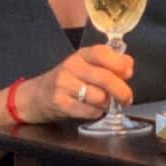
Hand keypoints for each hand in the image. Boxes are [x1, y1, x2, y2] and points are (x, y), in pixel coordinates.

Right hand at [20, 45, 134, 123]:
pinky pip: (89, 111)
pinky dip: (97, 112)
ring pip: (99, 97)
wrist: (37, 96)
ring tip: (105, 103)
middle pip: (105, 78)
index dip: (119, 63)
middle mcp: (72, 67)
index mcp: (81, 55)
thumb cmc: (69, 80)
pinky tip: (93, 109)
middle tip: (127, 98)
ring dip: (107, 103)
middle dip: (122, 91)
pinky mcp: (61, 103)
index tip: (128, 73)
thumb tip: (128, 66)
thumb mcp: (87, 65)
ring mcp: (64, 85)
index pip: (102, 53)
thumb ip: (109, 64)